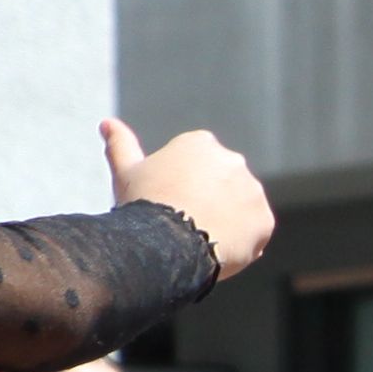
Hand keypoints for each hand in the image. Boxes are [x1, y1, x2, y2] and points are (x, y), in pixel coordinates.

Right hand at [102, 119, 272, 278]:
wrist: (166, 242)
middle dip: (206, 201)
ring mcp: (252, 190)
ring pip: (238, 209)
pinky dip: (240, 242)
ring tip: (198, 237)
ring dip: (225, 221)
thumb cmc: (143, 203)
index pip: (196, 164)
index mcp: (201, 144)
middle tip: (183, 222)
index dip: (181, 186)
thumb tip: (107, 122)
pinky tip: (216, 249)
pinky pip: (254, 232)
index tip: (168, 201)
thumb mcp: (126, 171)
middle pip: (220, 186)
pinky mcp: (265, 220)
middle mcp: (233, 161)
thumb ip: (121, 144)